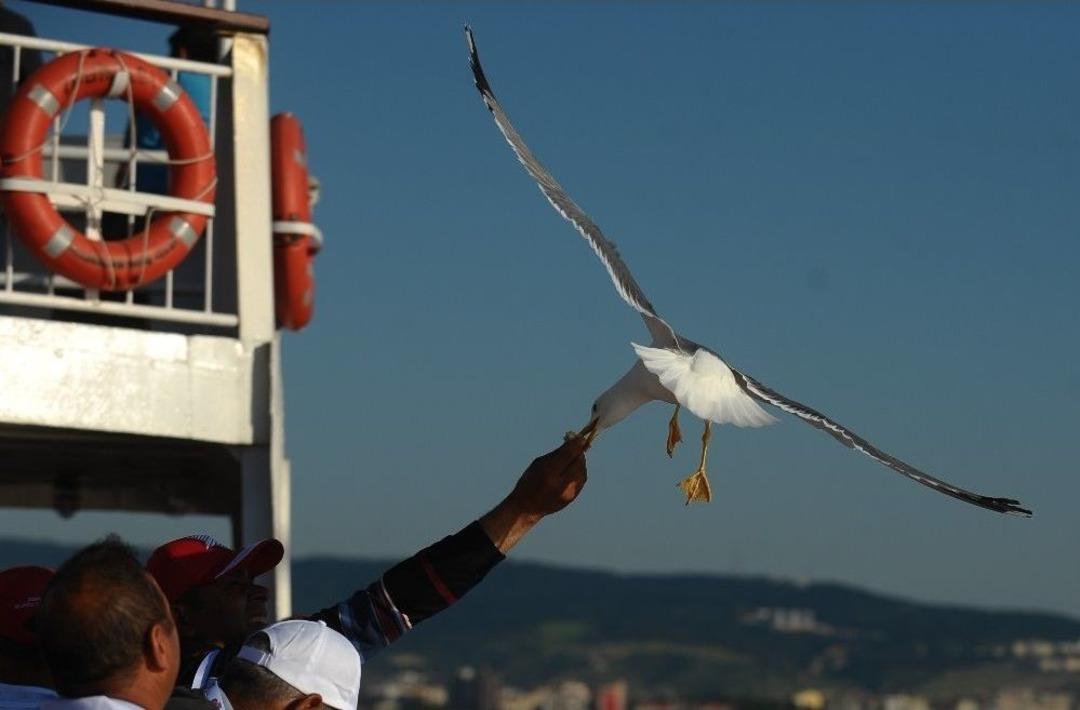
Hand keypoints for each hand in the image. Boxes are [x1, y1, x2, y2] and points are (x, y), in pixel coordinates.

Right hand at [479, 436, 588, 553]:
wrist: (527, 508)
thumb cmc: (530, 482)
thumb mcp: (540, 463)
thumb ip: (558, 453)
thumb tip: (574, 440)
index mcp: (550, 473)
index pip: (569, 454)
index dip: (575, 443)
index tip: (577, 436)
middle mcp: (561, 484)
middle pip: (578, 462)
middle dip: (577, 453)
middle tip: (573, 445)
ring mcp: (569, 493)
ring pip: (582, 471)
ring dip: (579, 462)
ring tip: (570, 459)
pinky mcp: (573, 497)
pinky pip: (580, 479)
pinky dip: (578, 472)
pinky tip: (571, 470)